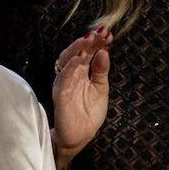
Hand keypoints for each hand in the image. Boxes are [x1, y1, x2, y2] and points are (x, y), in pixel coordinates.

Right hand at [51, 28, 110, 169]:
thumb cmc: (89, 113)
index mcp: (81, 71)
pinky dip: (71, 64)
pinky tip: (81, 56)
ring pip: (67, 59)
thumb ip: (101, 70)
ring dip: (77, 48)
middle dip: (87, 41)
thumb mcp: (101, 88)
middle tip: (99, 33)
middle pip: (76, 51)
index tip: (108, 34)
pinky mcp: (60, 92)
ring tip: (89, 39)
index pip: (88, 52)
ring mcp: (64, 82)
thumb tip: (104, 51)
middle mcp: (71, 74)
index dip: (97, 42)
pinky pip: (64, 75)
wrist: (80, 136)